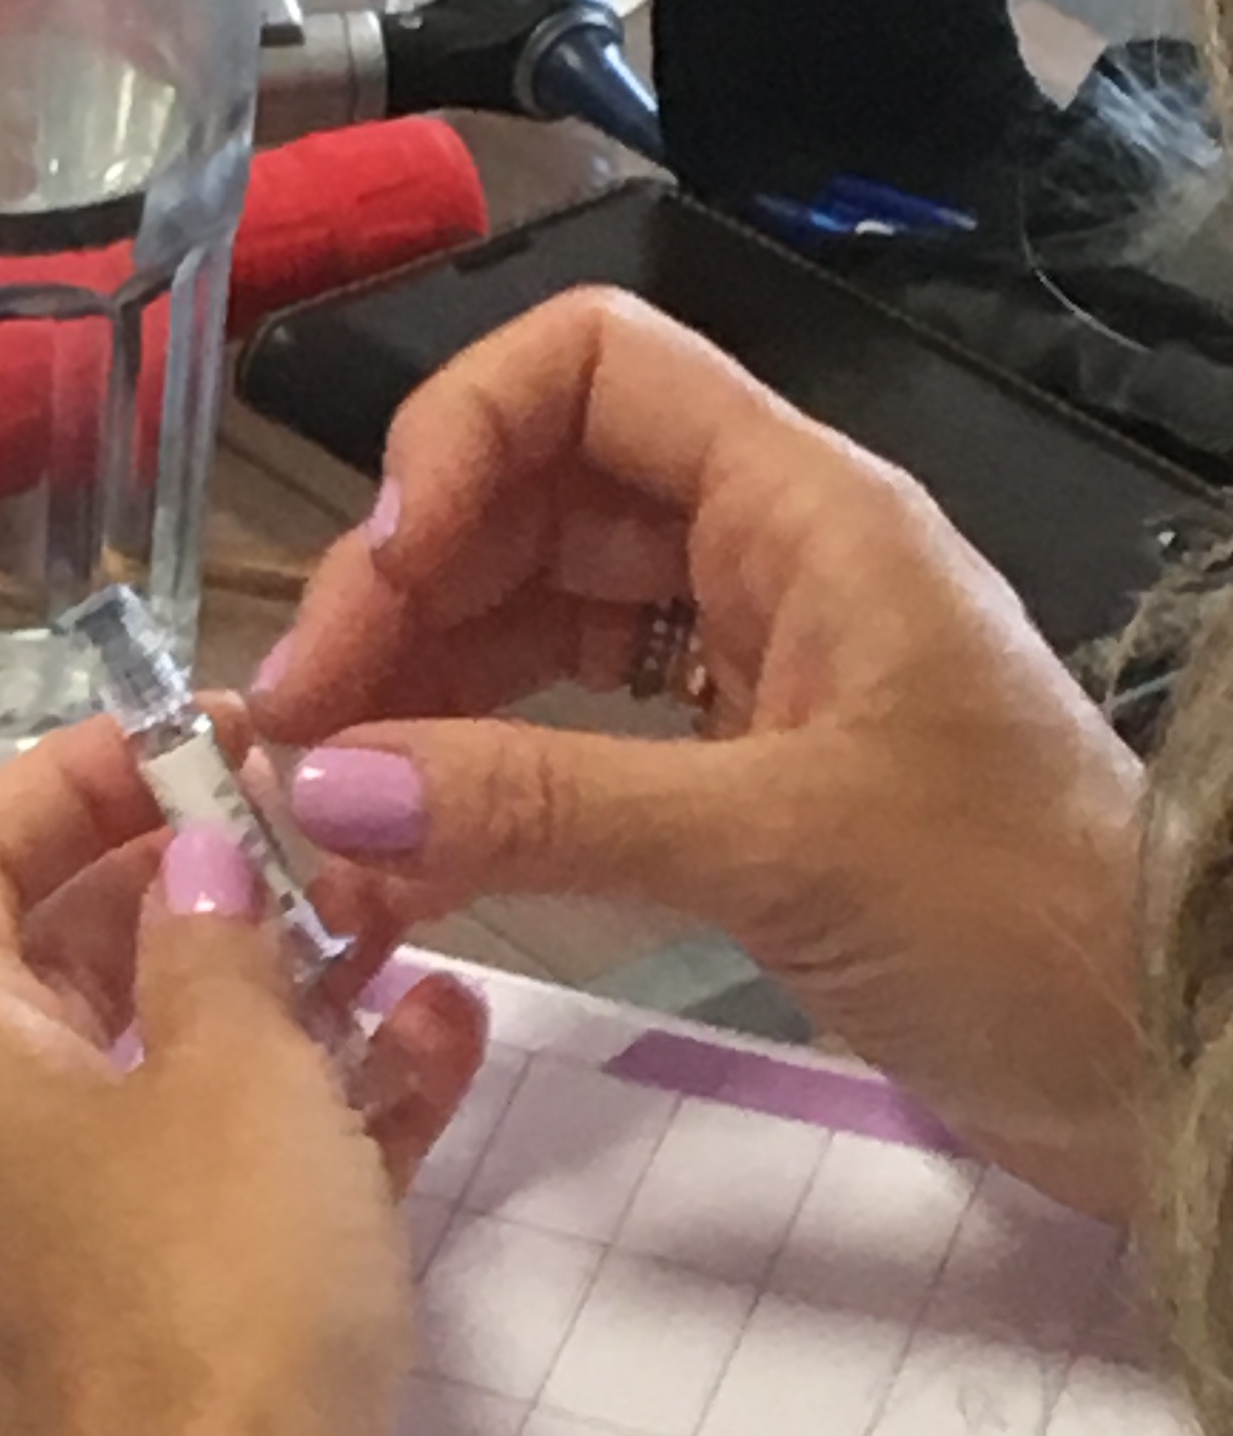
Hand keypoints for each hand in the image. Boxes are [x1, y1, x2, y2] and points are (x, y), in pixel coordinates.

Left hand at [0, 720, 486, 1435]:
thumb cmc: (215, 1295)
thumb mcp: (234, 1077)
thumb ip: (214, 943)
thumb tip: (193, 868)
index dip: (60, 778)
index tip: (195, 745)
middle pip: (61, 952)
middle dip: (199, 878)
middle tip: (330, 828)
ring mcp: (72, 1232)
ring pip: (165, 1060)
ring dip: (280, 979)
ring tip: (410, 912)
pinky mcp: (166, 1313)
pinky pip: (228, 1168)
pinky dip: (318, 1102)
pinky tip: (447, 1039)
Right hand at [251, 291, 1147, 1218]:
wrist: (1165, 1068)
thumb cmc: (1025, 922)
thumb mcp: (779, 847)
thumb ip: (543, 805)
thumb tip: (319, 788)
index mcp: (804, 510)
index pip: (588, 367)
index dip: (453, 443)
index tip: (369, 587)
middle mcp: (766, 562)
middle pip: (528, 499)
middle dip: (396, 594)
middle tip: (291, 735)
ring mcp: (748, 674)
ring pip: (529, 623)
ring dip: (411, 696)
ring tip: (317, 809)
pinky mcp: (734, 785)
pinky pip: (560, 739)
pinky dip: (468, 782)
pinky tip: (394, 862)